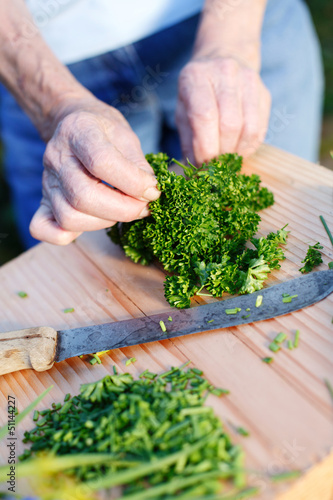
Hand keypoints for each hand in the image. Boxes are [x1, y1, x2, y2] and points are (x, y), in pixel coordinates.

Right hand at [30, 98, 159, 244]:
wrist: (74, 123)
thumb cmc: (104, 131)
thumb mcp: (126, 136)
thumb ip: (138, 165)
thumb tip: (148, 194)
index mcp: (78, 131)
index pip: (101, 162)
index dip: (133, 183)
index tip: (153, 191)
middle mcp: (56, 156)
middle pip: (83, 196)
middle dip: (122, 209)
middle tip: (143, 207)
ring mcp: (47, 181)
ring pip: (69, 217)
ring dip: (104, 222)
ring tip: (121, 210)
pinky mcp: (43, 201)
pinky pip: (45, 229)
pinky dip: (67, 235)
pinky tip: (91, 222)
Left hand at [176, 57, 270, 163]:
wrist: (223, 58)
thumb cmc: (197, 92)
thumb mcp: (183, 111)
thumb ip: (188, 141)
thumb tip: (194, 174)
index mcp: (196, 77)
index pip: (204, 117)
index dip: (205, 148)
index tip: (203, 164)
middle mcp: (225, 73)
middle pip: (229, 125)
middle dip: (222, 153)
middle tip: (215, 165)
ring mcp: (249, 80)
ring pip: (249, 129)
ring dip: (237, 153)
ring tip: (226, 159)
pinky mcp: (264, 92)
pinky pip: (260, 129)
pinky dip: (249, 147)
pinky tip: (238, 150)